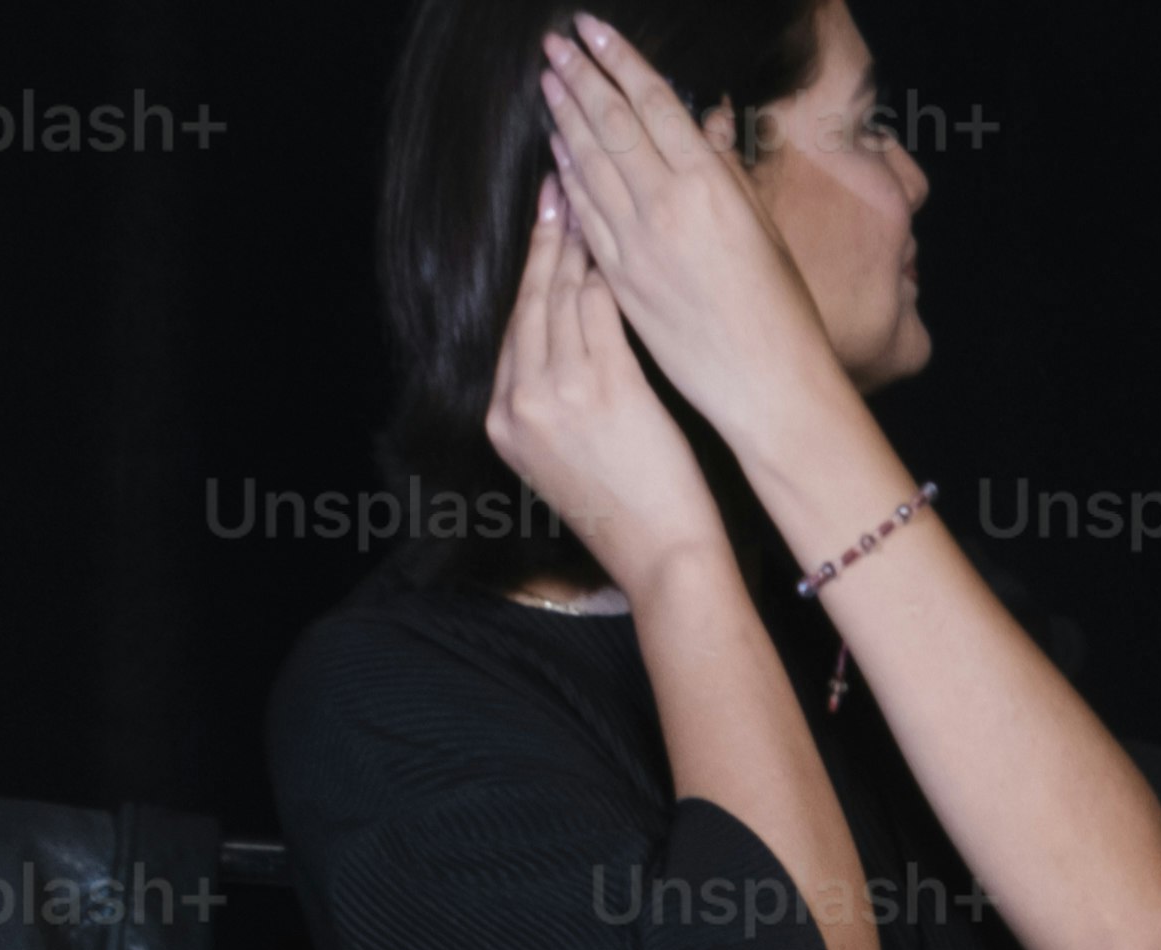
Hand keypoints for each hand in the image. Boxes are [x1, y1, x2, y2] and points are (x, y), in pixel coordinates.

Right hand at [480, 191, 733, 603]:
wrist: (659, 555)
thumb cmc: (628, 509)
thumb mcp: (562, 460)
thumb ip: (547, 407)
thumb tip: (555, 352)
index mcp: (501, 421)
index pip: (512, 327)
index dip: (528, 271)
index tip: (539, 227)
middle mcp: (519, 402)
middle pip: (531, 301)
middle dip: (546, 238)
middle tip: (555, 183)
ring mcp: (556, 394)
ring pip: (563, 296)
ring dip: (579, 242)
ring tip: (591, 197)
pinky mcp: (601, 387)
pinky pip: (601, 309)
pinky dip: (610, 271)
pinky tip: (622, 240)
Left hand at [536, 14, 869, 477]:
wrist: (768, 383)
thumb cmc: (781, 306)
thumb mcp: (763, 223)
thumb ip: (726, 168)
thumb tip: (703, 121)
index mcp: (709, 182)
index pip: (652, 102)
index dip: (618, 58)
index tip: (591, 29)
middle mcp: (667, 206)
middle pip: (611, 124)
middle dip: (579, 77)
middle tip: (554, 45)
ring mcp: (638, 245)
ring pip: (590, 165)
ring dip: (565, 118)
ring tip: (548, 82)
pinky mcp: (621, 282)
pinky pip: (587, 217)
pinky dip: (569, 178)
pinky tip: (557, 150)